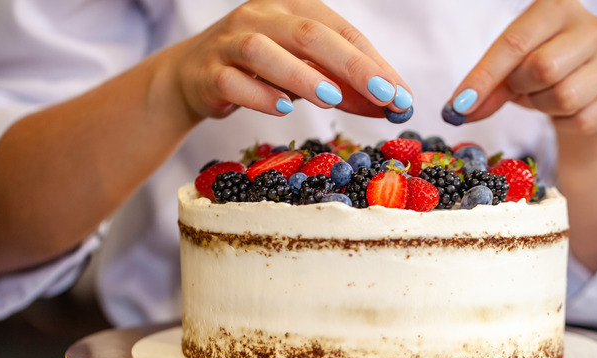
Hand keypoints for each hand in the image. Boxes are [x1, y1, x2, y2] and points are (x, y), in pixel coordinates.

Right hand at [164, 0, 412, 120]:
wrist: (196, 76)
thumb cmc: (263, 70)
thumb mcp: (307, 73)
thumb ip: (346, 86)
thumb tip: (394, 106)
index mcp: (294, 8)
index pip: (341, 31)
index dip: (373, 62)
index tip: (400, 94)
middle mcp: (262, 17)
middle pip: (310, 35)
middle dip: (351, 66)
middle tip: (383, 94)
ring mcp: (231, 42)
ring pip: (264, 51)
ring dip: (301, 76)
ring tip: (332, 99)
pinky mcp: (209, 72)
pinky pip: (232, 81)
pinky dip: (258, 94)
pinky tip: (281, 108)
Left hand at [447, 0, 596, 134]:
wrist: (592, 91)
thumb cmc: (543, 71)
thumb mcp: (511, 70)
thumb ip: (486, 86)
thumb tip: (457, 111)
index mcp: (558, 6)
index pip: (514, 43)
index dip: (483, 78)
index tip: (458, 107)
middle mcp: (594, 26)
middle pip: (542, 69)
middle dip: (522, 88)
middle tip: (523, 89)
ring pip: (565, 97)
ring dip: (544, 106)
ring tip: (547, 97)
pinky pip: (583, 120)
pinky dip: (567, 123)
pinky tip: (570, 110)